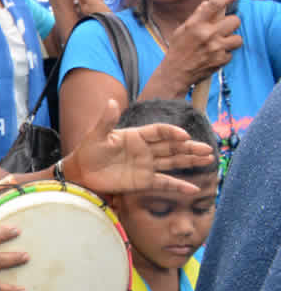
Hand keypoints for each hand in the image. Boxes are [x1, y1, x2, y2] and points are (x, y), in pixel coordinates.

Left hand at [63, 99, 217, 195]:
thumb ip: (107, 120)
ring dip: (190, 161)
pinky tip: (194, 189)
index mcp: (136, 136)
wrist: (82, 172)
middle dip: (189, 147)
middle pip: (172, 147)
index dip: (172, 132)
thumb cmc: (88, 151)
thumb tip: (112, 101)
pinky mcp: (144, 181)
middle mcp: (145, 150)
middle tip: (207, 149)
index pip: (159, 132)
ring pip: (173, 162)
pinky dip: (178, 186)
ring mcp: (146, 165)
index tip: (184, 135)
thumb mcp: (96, 135)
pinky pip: (164, 183)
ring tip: (209, 159)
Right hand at [159, 0, 244, 90]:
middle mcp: (207, 34)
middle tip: (223, 28)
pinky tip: (214, 55)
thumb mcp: (181, 30)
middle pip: (235, 20)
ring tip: (220, 43)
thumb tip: (208, 3)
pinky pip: (232, 52)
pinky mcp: (221, 60)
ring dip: (231, 40)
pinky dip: (225, 53)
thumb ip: (196, 17)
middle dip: (231, 23)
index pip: (215, 4)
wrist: (176, 73)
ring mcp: (216, 48)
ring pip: (238, 38)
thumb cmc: (177, 49)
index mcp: (195, 24)